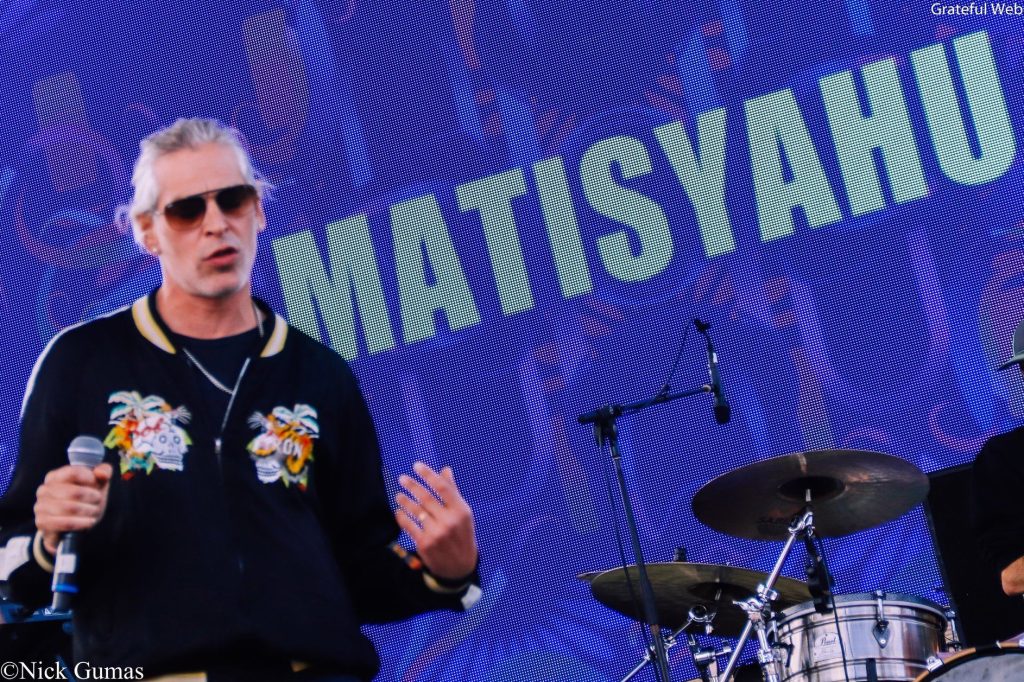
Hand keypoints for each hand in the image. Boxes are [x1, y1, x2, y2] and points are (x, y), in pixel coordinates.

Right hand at [34, 464, 112, 553]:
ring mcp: (41, 506)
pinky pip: (65, 523)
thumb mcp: (98, 483)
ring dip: (88, 511)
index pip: (74, 472)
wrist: (75, 524)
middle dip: (92, 498)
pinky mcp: (42, 522)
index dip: (90, 480)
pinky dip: (81, 523)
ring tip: (94, 512)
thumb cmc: (86, 499)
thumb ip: (104, 471)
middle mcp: (44, 489)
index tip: (98, 486)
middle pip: (74, 492)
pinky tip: (89, 521)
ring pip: (70, 508)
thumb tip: (100, 472)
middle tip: (98, 501)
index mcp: (55, 476)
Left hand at [394, 462, 477, 581]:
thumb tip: (445, 469)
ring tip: (398, 495)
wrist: (460, 567)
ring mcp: (436, 533)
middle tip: (402, 478)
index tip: (416, 466)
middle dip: (412, 485)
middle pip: (426, 497)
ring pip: (416, 511)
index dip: (428, 474)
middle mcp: (449, 521)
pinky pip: (409, 526)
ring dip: (404, 500)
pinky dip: (402, 516)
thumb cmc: (462, 534)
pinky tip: (399, 511)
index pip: (442, 487)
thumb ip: (453, 492)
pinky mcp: (425, 544)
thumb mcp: (463, 514)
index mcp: (461, 511)